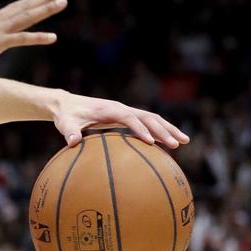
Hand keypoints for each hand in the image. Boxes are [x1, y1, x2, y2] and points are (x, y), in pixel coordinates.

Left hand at [53, 92, 189, 148]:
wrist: (68, 104)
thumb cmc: (67, 116)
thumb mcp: (65, 124)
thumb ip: (69, 132)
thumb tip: (72, 142)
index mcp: (109, 109)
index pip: (129, 117)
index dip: (140, 129)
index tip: (151, 142)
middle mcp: (121, 108)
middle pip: (147, 117)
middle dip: (163, 130)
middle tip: (177, 144)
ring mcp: (126, 111)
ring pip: (152, 119)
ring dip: (168, 129)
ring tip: (185, 142)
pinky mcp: (127, 117)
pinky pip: (148, 124)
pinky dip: (161, 132)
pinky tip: (170, 145)